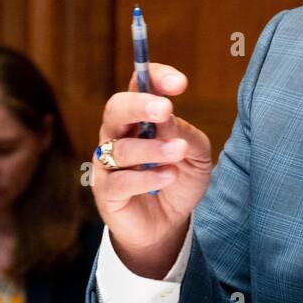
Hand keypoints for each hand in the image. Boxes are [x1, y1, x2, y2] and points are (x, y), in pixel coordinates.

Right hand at [92, 63, 211, 277]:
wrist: (168, 224)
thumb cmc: (179, 180)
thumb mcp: (197, 156)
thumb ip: (186, 135)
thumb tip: (169, 119)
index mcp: (141, 117)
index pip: (139, 85)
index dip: (154, 77)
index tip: (179, 83)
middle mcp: (119, 134)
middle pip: (116, 108)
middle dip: (140, 105)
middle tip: (166, 108)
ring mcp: (108, 163)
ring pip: (120, 147)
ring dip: (152, 148)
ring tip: (179, 151)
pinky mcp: (106, 191)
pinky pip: (119, 181)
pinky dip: (145, 178)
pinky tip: (168, 176)